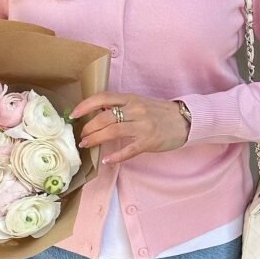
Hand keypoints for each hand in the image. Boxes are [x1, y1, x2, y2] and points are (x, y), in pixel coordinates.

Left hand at [69, 91, 189, 164]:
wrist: (185, 120)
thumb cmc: (160, 113)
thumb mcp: (140, 103)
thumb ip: (121, 106)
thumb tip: (98, 111)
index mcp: (131, 98)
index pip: (103, 98)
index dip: (86, 105)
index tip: (74, 114)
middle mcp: (135, 110)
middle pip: (105, 117)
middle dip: (89, 127)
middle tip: (81, 136)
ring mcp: (142, 126)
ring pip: (113, 131)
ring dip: (96, 139)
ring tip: (86, 145)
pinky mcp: (149, 141)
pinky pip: (128, 150)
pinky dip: (115, 156)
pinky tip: (106, 160)